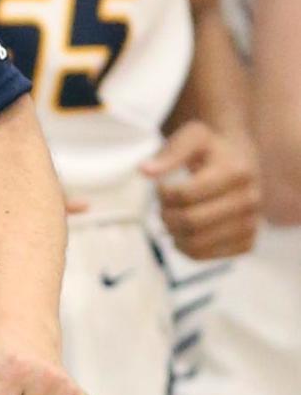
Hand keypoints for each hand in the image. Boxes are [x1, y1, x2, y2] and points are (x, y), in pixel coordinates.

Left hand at [145, 120, 259, 258]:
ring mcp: (250, 224)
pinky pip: (206, 257)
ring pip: (197, 243)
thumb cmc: (210, 148)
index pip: (185, 195)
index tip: (160, 186)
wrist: (239, 160)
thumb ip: (169, 153)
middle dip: (166, 215)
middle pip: (191, 221)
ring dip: (172, 233)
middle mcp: (250, 201)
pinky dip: (185, 247)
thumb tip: (144, 171)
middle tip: (161, 206)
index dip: (163, 193)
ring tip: (170, 218)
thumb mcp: (190, 137)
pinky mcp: (246, 243)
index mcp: (237, 172)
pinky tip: (182, 232)